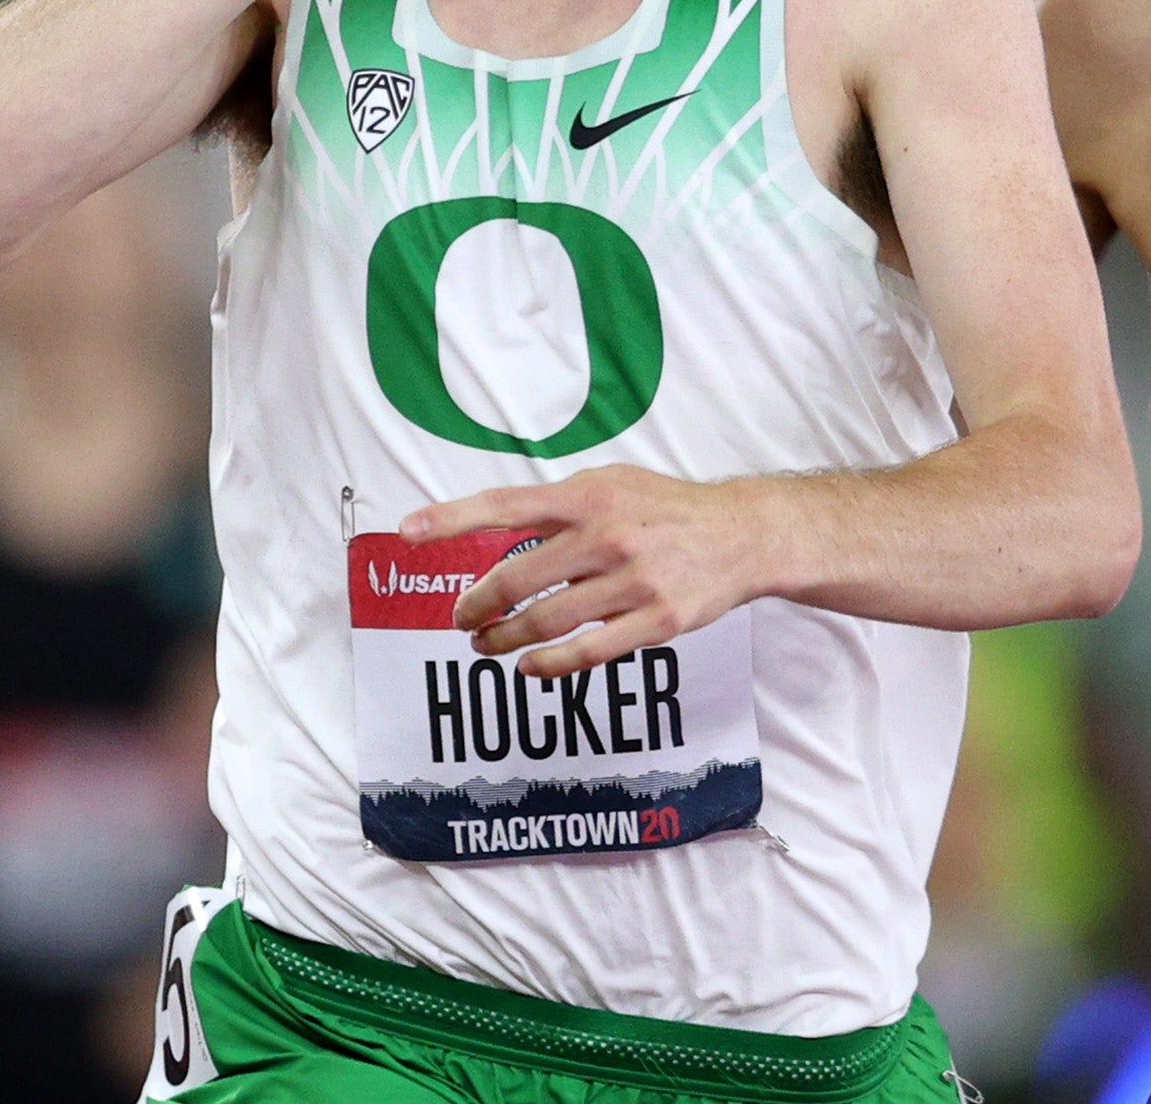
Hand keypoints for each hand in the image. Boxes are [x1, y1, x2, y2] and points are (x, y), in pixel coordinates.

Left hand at [400, 465, 769, 677]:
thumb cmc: (668, 509)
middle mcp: (608, 536)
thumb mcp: (615, 483)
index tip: (407, 530)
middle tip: (462, 618)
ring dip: (504, 639)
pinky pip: (589, 652)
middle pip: (517, 578)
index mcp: (590, 496)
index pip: (507, 505)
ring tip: (484, 645)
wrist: (743, 535)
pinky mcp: (657, 621)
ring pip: (546, 622)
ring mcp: (633, 581)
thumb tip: (500, 524)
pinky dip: (549, 664)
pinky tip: (529, 666)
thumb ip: (562, 504)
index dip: (452, 517)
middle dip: (477, 604)